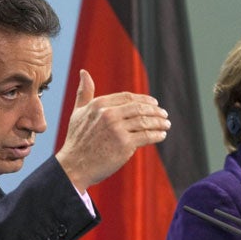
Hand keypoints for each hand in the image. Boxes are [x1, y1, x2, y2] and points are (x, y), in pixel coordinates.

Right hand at [56, 69, 170, 192]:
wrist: (74, 167)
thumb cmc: (76, 141)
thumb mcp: (77, 112)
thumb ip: (84, 93)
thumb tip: (84, 72)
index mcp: (99, 104)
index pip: (128, 97)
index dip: (144, 99)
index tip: (154, 103)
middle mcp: (108, 114)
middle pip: (139, 108)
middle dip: (155, 111)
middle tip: (164, 114)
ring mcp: (117, 129)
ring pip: (145, 122)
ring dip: (159, 123)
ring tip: (166, 124)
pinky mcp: (125, 145)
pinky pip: (146, 136)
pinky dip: (157, 135)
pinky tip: (161, 135)